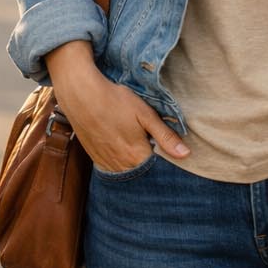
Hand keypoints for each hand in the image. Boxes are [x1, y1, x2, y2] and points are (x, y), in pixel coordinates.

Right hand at [44, 41, 189, 171]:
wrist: (81, 94)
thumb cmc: (115, 100)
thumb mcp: (145, 114)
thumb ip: (165, 136)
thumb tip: (185, 154)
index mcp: (137, 156)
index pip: (158, 169)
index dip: (163, 159)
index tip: (163, 148)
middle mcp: (121, 165)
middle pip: (141, 172)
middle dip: (148, 163)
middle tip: (145, 142)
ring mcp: (106, 163)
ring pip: (126, 172)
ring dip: (132, 163)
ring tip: (131, 143)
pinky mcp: (95, 158)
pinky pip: (111, 168)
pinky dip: (118, 162)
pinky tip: (119, 145)